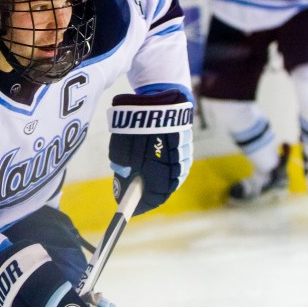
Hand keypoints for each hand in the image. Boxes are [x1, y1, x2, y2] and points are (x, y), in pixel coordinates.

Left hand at [108, 89, 193, 214]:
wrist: (161, 98)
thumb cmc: (137, 123)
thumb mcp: (120, 146)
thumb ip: (121, 165)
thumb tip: (124, 177)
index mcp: (157, 169)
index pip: (152, 198)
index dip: (139, 205)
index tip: (129, 208)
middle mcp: (174, 167)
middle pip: (163, 191)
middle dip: (148, 194)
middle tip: (134, 195)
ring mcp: (183, 158)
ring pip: (171, 179)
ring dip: (158, 182)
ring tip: (143, 182)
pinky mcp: (187, 148)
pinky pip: (177, 167)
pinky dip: (166, 171)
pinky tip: (156, 168)